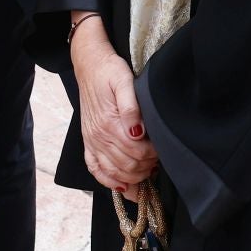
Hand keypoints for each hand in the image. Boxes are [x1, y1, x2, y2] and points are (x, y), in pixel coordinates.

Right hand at [70, 16, 157, 191]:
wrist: (89, 65)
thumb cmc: (109, 71)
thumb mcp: (123, 81)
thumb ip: (131, 107)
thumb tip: (138, 131)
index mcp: (109, 124)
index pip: (137, 152)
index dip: (154, 155)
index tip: (162, 147)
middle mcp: (98, 136)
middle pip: (128, 167)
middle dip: (147, 167)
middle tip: (158, 159)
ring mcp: (91, 141)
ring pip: (114, 173)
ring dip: (133, 178)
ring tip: (148, 170)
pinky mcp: (88, 142)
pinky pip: (96, 170)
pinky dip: (110, 182)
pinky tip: (123, 185)